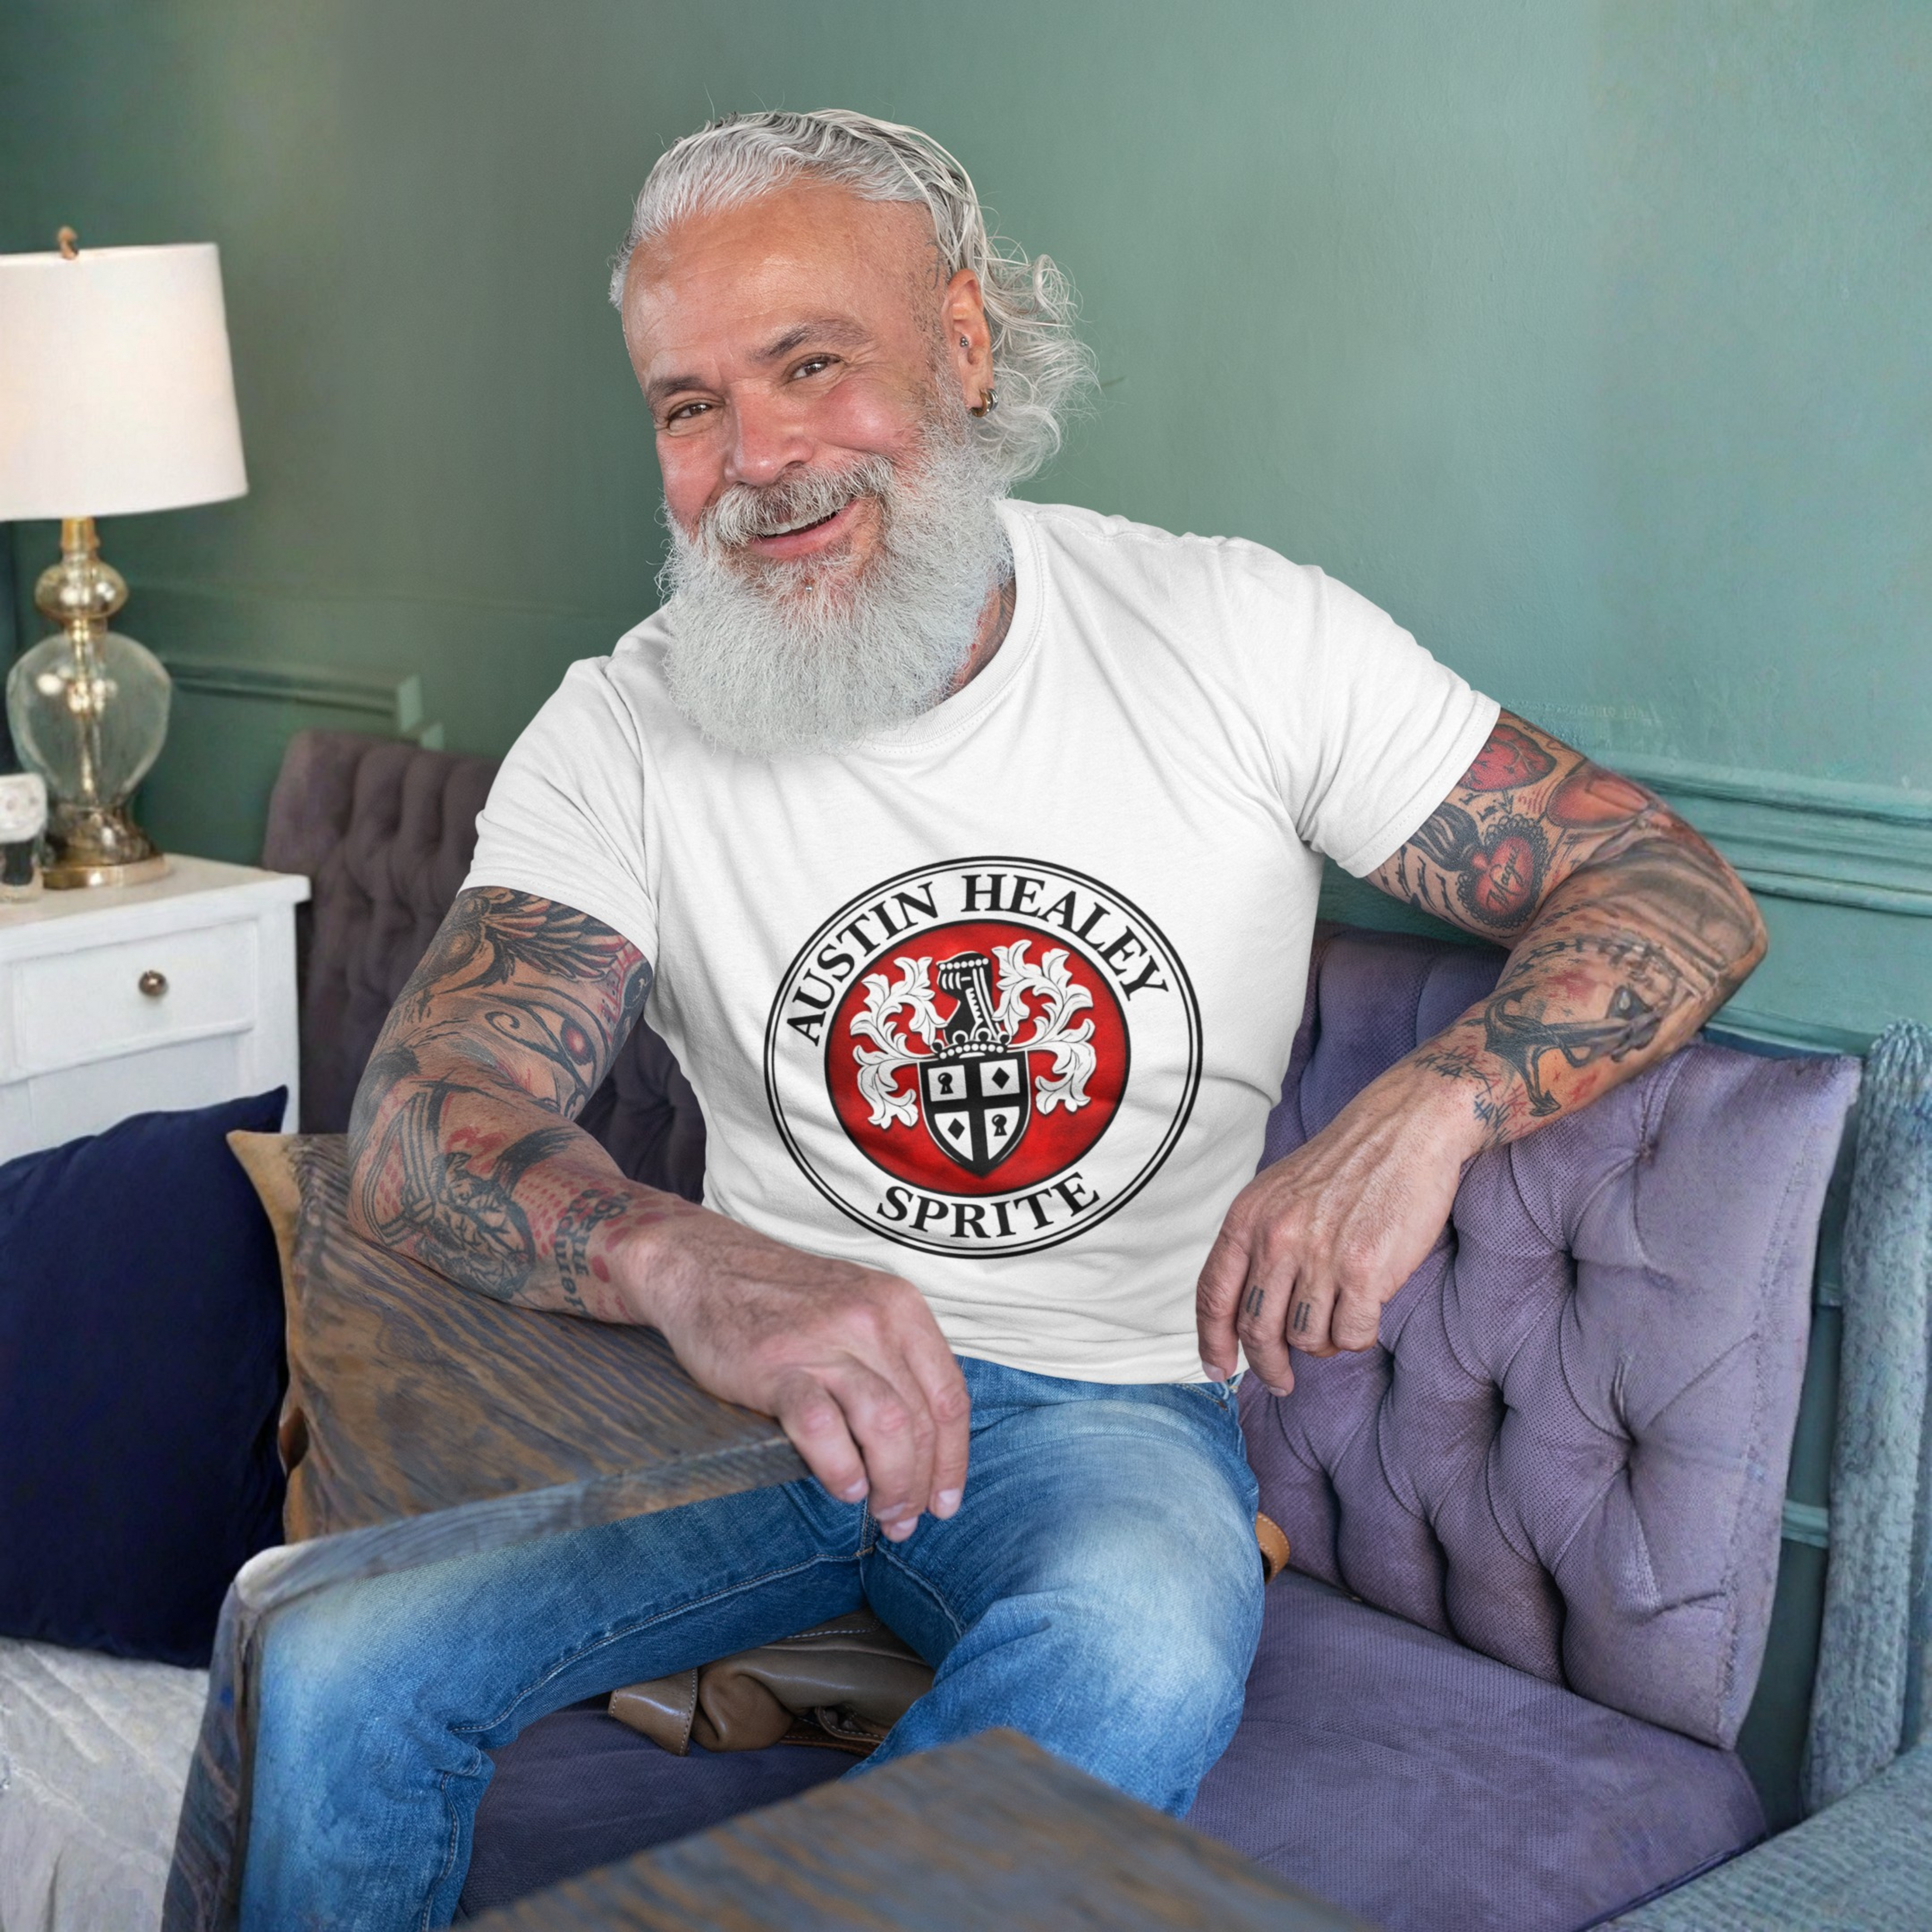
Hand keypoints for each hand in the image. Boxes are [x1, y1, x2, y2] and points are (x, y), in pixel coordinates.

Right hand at [616, 1208, 968, 1540]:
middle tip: (904, 1519)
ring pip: (887, 1425)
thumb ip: (892, 1360)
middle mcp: (872, 1320)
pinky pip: (823, 1427)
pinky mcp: (776, 1366)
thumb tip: (923, 1443)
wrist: (705, 1265)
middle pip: (922, 1420)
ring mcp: (824, 1342)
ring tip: (881, 1512)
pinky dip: (841, 1468)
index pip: (949, 1396)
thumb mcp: (858, 1307)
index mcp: (900, 1307)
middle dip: (921, 1484)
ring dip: (892, 1483)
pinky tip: (844, 1488)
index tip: (945, 1500)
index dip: (954, 1459)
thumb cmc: (784, 1298)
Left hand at [1197, 1062, 1480, 1393]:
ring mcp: (1320, 1256)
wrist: (1406, 1128)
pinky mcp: (1366, 1271)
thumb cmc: (1346, 1164)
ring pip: (1306, 1339)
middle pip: (1256, 1331)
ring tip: (1339, 1314)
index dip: (1210, 1340)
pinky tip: (1367, 1310)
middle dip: (1267, 1365)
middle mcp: (1277, 1239)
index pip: (1213, 1295)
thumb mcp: (1280, 1193)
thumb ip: (1258, 1244)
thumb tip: (1244, 1311)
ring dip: (1322, 1341)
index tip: (1216, 1368)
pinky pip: (1351, 1335)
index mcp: (1248, 1218)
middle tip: (1281, 1380)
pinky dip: (1357, 1335)